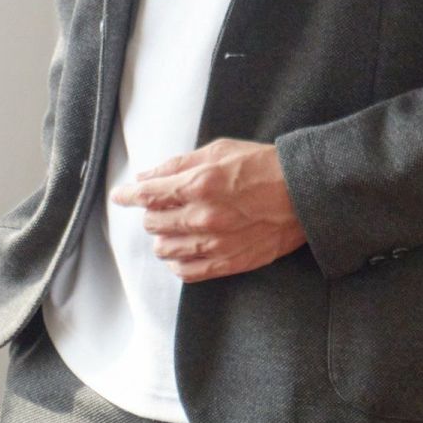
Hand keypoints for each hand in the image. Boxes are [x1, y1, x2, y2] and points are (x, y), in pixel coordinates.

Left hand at [110, 137, 307, 282]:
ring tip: (176, 227)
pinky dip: (178, 261)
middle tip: (162, 206)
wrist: (303, 193)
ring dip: (164, 238)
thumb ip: (179, 164)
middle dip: (152, 213)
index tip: (120, 196)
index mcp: (199, 184)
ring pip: (165, 250)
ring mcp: (216, 243)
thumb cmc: (262, 165)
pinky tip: (185, 249)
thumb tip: (146, 176)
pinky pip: (187, 272)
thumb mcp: (219, 150)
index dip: (128, 195)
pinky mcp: (228, 263)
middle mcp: (203, 217)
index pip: (148, 194)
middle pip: (154, 223)